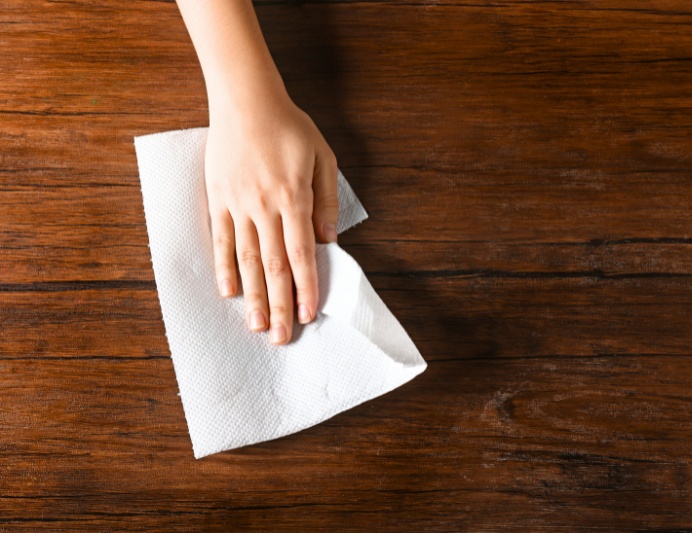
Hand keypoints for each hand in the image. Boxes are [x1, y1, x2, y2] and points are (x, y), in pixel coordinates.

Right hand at [204, 88, 338, 344]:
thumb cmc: (290, 128)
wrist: (246, 100)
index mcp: (294, 198)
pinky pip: (220, 239)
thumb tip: (329, 242)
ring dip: (253, 295)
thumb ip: (328, 202)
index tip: (310, 315)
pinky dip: (224, 267)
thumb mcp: (323, 158)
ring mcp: (237, 204)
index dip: (307, 287)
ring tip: (257, 326)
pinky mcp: (217, 199)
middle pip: (273, 265)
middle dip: (281, 304)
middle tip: (283, 337)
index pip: (301, 254)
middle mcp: (265, 207)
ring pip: (245, 259)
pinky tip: (229, 292)